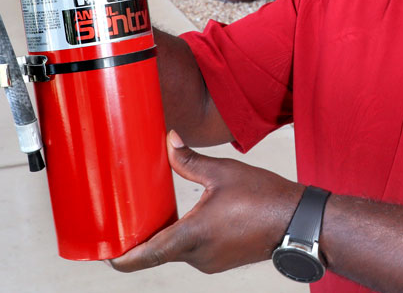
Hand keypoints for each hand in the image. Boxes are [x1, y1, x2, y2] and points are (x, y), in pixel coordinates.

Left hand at [110, 130, 304, 273]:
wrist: (297, 221)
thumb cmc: (264, 198)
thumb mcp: (222, 172)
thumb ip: (189, 160)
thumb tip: (169, 141)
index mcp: (192, 235)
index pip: (146, 256)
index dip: (122, 258)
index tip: (105, 255)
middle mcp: (198, 255)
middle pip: (158, 252)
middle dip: (142, 237)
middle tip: (127, 218)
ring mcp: (210, 261)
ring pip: (176, 251)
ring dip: (166, 236)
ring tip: (155, 214)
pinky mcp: (220, 260)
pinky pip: (193, 251)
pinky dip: (184, 238)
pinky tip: (186, 219)